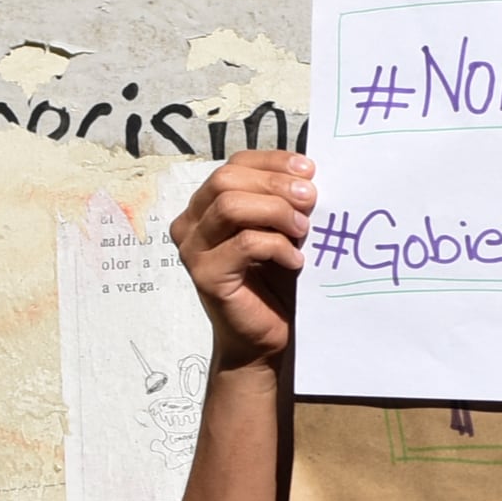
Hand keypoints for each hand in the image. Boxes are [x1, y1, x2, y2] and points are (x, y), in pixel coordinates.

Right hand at [170, 151, 312, 369]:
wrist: (263, 339)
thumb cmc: (273, 283)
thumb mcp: (280, 231)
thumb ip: (284, 201)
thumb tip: (308, 173)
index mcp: (206, 205)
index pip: (234, 164)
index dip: (272, 161)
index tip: (309, 170)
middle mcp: (191, 224)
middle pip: (227, 179)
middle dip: (275, 183)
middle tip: (311, 199)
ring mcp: (193, 250)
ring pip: (230, 206)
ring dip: (276, 212)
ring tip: (303, 231)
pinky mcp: (205, 276)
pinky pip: (244, 244)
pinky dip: (277, 247)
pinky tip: (296, 261)